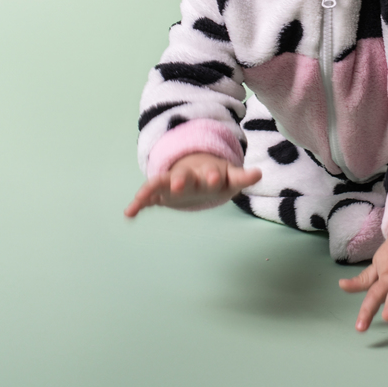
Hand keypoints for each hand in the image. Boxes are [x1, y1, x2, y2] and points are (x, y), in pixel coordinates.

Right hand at [123, 153, 261, 216]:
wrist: (198, 174)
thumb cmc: (218, 178)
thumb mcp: (231, 178)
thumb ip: (243, 177)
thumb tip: (258, 173)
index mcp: (207, 173)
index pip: (211, 173)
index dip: (213, 176)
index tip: (215, 179)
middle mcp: (188, 176)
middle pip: (184, 176)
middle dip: (182, 181)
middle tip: (179, 185)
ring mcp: (172, 183)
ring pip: (161, 183)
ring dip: (153, 189)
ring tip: (141, 199)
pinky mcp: (160, 192)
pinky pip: (148, 196)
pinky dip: (138, 203)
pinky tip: (128, 213)